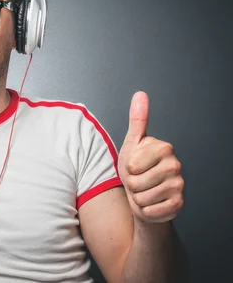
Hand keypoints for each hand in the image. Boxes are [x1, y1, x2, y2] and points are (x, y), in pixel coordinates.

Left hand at [118, 91, 184, 222]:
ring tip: (144, 191)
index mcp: (164, 148)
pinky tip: (151, 202)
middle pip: (136, 182)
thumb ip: (137, 120)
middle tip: (139, 180)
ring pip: (142, 198)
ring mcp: (179, 186)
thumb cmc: (136, 169)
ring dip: (138, 198)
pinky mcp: (178, 205)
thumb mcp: (132, 143)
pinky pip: (150, 211)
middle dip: (131, 184)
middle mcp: (176, 166)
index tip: (135, 166)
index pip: (132, 165)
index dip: (128, 168)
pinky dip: (145, 210)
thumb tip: (140, 94)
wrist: (144, 195)